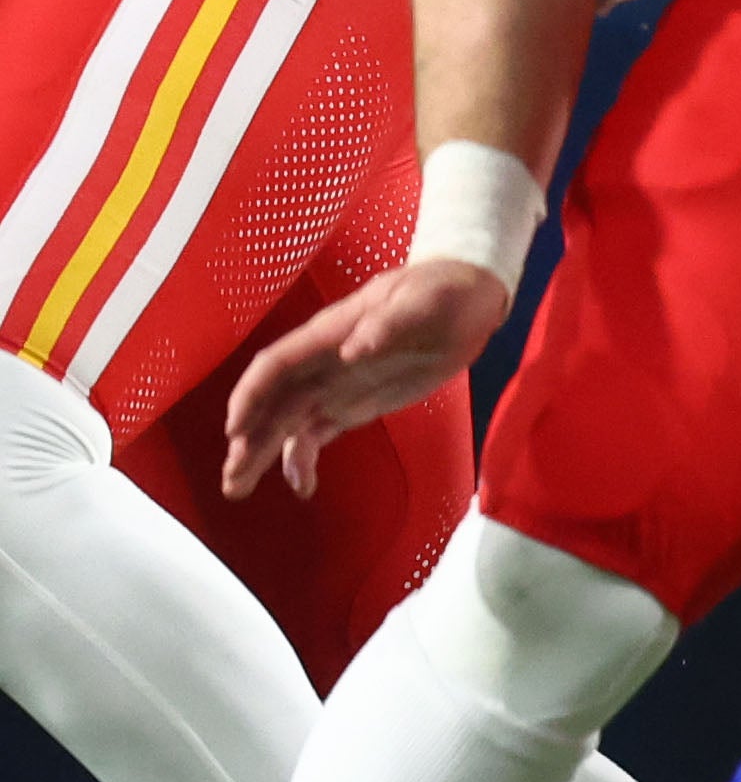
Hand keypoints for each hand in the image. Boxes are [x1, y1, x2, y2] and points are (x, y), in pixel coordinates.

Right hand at [222, 258, 510, 500]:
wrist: (467, 300)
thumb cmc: (440, 292)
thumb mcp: (421, 301)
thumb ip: (387, 323)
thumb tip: (353, 349)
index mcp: (329, 335)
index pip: (275, 366)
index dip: (251, 395)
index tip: (235, 430)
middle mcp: (321, 364)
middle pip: (272, 403)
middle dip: (248, 439)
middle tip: (233, 478)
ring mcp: (335, 386)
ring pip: (286, 423)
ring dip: (262, 454)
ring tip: (239, 489)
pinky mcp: (353, 406)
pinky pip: (317, 434)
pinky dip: (303, 459)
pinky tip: (301, 486)